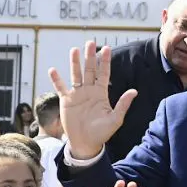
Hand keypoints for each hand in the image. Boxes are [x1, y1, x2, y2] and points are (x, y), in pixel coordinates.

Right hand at [49, 41, 136, 159]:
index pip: (103, 73)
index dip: (105, 61)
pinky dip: (56, 79)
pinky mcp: (66, 101)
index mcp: (101, 93)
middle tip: (91, 42)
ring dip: (74, 63)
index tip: (106, 49)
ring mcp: (77, 95)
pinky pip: (60, 88)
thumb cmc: (102, 133)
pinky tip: (53, 70)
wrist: (86, 144)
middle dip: (90, 56)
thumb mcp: (115, 119)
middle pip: (89, 70)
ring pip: (76, 75)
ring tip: (74, 50)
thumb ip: (123, 105)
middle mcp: (89, 91)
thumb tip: (134, 91)